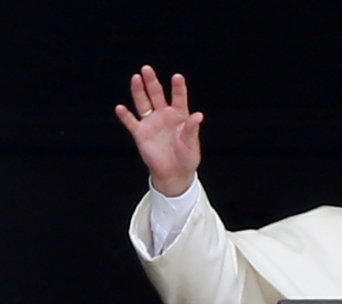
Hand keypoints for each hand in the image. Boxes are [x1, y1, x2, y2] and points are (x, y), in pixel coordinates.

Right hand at [115, 65, 203, 195]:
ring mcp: (151, 123)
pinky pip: (131, 122)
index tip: (177, 77)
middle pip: (156, 95)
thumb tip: (198, 115)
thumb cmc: (186, 157)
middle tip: (147, 69)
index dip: (178, 87)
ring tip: (136, 78)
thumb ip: (192, 130)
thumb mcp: (191, 144)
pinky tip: (121, 108)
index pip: (179, 98)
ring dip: (138, 91)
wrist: (174, 173)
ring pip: (143, 103)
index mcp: (180, 116)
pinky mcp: (140, 134)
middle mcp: (164, 115)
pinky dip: (125, 116)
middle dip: (152, 82)